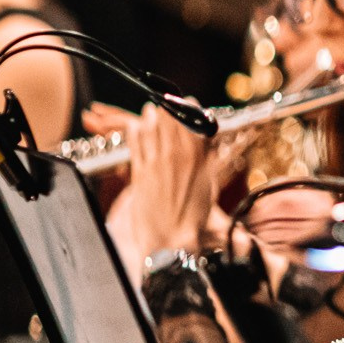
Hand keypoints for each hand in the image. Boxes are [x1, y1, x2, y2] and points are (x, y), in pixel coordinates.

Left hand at [103, 105, 216, 256]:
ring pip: (150, 126)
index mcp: (197, 155)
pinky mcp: (139, 171)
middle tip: (165, 107)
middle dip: (166, 109)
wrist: (171, 238)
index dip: (188, 107)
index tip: (186, 104)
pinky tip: (135, 126)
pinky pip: (135, 142)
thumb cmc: (193, 216)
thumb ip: (205, 159)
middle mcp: (176, 154)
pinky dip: (134, 130)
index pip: (192, 117)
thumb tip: (205, 142)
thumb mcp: (209, 183)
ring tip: (149, 113)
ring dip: (149, 116)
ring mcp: (156, 161)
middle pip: (168, 117)